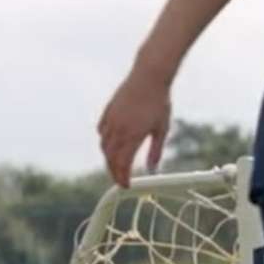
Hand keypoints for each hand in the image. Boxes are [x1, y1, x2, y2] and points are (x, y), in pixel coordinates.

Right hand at [98, 67, 171, 187]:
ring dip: (108, 158)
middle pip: (110, 158)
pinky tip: (110, 146)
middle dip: (114, 171)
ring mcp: (110, 120)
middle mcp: (117, 130)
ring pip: (104, 146)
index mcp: (132, 136)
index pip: (122, 164)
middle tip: (120, 180)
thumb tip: (152, 169)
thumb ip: (155, 150)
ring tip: (116, 165)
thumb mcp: (162, 128)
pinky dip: (104, 142)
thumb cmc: (159, 102)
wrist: (148, 77)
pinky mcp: (107, 112)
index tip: (125, 186)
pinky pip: (102, 132)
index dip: (122, 177)